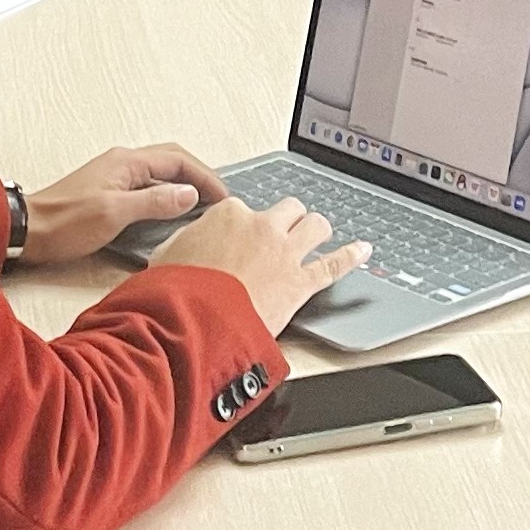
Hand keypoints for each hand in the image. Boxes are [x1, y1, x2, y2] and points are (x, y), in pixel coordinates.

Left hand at [20, 144, 228, 267]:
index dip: (205, 176)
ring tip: (202, 206)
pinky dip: (166, 196)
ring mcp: (115, 176)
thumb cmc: (66, 223)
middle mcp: (123, 163)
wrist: (29, 230)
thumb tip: (190, 194)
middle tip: (219, 199)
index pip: (178, 160)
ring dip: (183, 186)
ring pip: (160, 174)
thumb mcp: (114, 214)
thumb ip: (154, 203)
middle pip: (172, 161)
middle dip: (198, 176)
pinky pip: (147, 187)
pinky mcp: (109, 192)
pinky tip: (172, 214)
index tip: (224, 196)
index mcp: (127, 162)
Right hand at [146, 194, 371, 335]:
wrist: (196, 320)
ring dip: (318, 228)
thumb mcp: (166, 257)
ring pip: (315, 225)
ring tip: (320, 232)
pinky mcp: (300, 282)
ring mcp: (284, 252)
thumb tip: (181, 244)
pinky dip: (351, 256)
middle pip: (287, 209)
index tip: (243, 235)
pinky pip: (334, 265)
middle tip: (285, 230)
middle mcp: (261, 226)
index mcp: (228, 214)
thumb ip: (182, 244)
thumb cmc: (179, 291)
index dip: (245, 225)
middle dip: (288, 219)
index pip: (244, 209)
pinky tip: (363, 250)